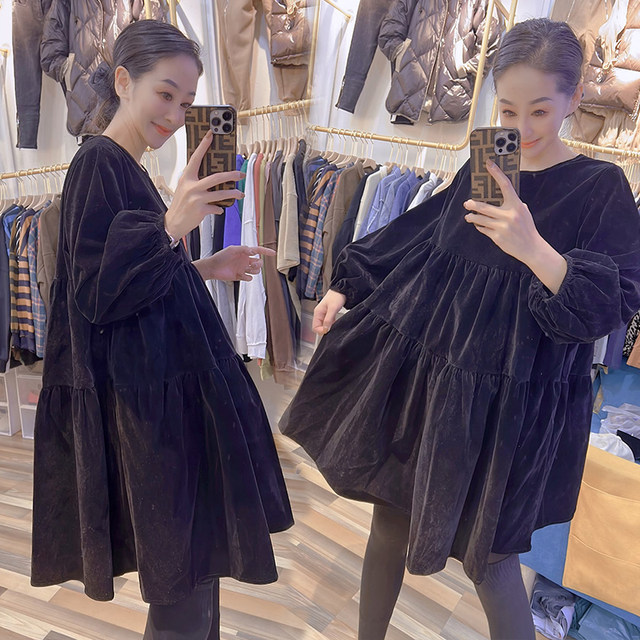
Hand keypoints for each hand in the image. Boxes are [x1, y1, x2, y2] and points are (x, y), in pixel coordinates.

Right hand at [165, 130, 244, 240]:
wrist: (173, 223)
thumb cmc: (181, 204)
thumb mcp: (184, 188)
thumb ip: (195, 180)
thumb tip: (213, 176)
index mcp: (186, 178)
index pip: (196, 158)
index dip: (204, 145)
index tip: (211, 135)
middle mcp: (191, 186)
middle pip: (216, 177)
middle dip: (231, 175)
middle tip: (240, 174)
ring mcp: (196, 198)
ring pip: (220, 193)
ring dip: (232, 193)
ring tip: (239, 193)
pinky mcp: (201, 210)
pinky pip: (216, 207)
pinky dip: (219, 208)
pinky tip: (219, 209)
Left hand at [193, 246, 274, 281]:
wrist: (213, 268)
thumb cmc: (221, 257)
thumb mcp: (232, 249)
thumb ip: (244, 249)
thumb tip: (254, 251)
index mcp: (245, 252)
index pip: (258, 251)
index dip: (266, 252)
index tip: (273, 253)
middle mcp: (245, 260)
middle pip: (259, 263)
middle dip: (259, 264)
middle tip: (253, 265)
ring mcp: (243, 268)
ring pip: (256, 271)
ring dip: (254, 271)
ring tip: (247, 270)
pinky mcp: (240, 276)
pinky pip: (250, 278)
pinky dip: (248, 277)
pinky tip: (241, 275)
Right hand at [312, 289, 346, 335]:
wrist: (341, 290)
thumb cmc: (336, 296)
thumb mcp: (333, 309)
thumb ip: (328, 319)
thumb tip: (325, 329)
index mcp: (318, 312)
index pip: (315, 327)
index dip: (321, 331)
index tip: (328, 331)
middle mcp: (319, 314)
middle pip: (318, 327)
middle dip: (325, 329)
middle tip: (332, 328)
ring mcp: (324, 314)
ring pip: (324, 325)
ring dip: (329, 327)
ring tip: (335, 324)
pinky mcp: (328, 314)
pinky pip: (328, 322)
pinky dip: (332, 324)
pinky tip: (336, 322)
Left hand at [463, 159, 566, 292]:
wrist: (531, 248)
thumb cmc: (526, 228)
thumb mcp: (523, 212)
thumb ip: (512, 204)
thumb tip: (497, 196)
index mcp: (517, 205)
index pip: (505, 185)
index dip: (496, 173)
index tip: (488, 164)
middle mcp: (509, 215)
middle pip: (484, 206)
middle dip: (473, 205)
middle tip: (467, 203)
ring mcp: (502, 227)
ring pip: (480, 219)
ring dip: (472, 217)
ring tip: (469, 216)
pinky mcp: (497, 237)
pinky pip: (483, 229)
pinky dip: (479, 227)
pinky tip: (479, 226)